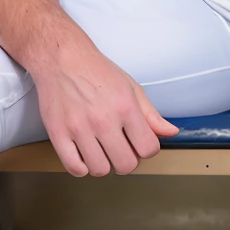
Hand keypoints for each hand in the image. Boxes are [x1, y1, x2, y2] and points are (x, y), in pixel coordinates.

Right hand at [27, 26, 177, 177]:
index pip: (148, 149)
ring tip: (100, 150)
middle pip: (126, 165)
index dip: (146, 149)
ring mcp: (79, 128)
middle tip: (119, 148)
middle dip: (127, 160)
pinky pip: (74, 168)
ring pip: (100, 170)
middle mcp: (104, 120)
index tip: (138, 143)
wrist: (61, 58)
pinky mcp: (58, 134)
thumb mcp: (131, 88)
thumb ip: (151, 114)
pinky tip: (83, 155)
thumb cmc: (96, 71)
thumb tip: (170, 132)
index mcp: (126, 107)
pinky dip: (81, 167)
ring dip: (103, 164)